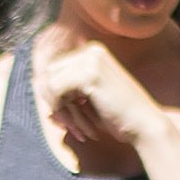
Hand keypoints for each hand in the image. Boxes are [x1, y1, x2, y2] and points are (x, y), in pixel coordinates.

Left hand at [35, 37, 167, 164]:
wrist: (144, 125)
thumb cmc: (118, 116)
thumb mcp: (87, 99)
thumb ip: (64, 92)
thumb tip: (35, 85)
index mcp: (92, 52)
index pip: (54, 71)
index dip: (55, 98)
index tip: (68, 121)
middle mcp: (91, 51)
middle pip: (49, 75)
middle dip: (55, 104)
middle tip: (71, 127)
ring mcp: (91, 60)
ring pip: (51, 84)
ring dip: (61, 111)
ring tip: (80, 129)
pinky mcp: (90, 74)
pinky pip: (56, 91)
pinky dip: (64, 112)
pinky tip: (83, 126)